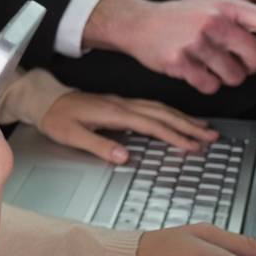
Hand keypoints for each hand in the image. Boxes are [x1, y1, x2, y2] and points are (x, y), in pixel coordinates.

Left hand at [38, 88, 218, 162]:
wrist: (44, 99)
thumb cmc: (56, 117)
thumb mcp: (72, 135)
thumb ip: (99, 145)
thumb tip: (125, 156)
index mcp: (113, 112)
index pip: (151, 125)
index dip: (174, 136)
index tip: (192, 146)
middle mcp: (122, 104)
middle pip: (162, 114)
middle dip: (188, 126)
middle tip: (211, 136)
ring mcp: (122, 102)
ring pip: (159, 108)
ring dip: (183, 118)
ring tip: (203, 128)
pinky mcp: (120, 103)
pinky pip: (152, 107)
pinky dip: (169, 114)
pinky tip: (177, 119)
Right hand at [85, 0, 255, 95]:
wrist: (139, 23)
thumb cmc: (185, 10)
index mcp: (230, 5)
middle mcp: (215, 22)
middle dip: (251, 63)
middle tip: (231, 54)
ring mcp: (196, 43)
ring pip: (236, 77)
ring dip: (227, 75)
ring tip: (209, 60)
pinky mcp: (179, 63)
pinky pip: (211, 87)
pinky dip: (207, 83)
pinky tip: (195, 68)